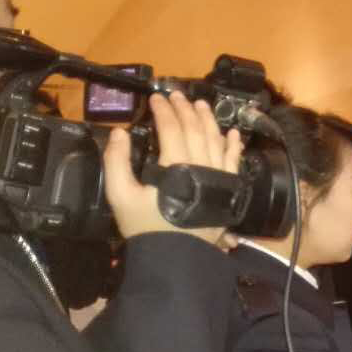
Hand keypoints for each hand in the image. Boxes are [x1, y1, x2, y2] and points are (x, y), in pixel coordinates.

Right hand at [105, 92, 243, 242]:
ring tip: (202, 105)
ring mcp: (218, 177)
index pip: (171, 128)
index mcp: (175, 165)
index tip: (156, 97)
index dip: (163, 110)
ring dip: (209, 120)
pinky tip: (232, 133)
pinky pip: (234, 162)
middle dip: (186, 109)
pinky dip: (234, 146)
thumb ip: (116, 162)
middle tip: (178, 95)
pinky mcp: (228, 190)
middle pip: (195, 129)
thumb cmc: (146, 226)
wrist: (175, 257)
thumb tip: (118, 132)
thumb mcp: (121, 195)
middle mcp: (201, 166)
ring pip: (216, 141)